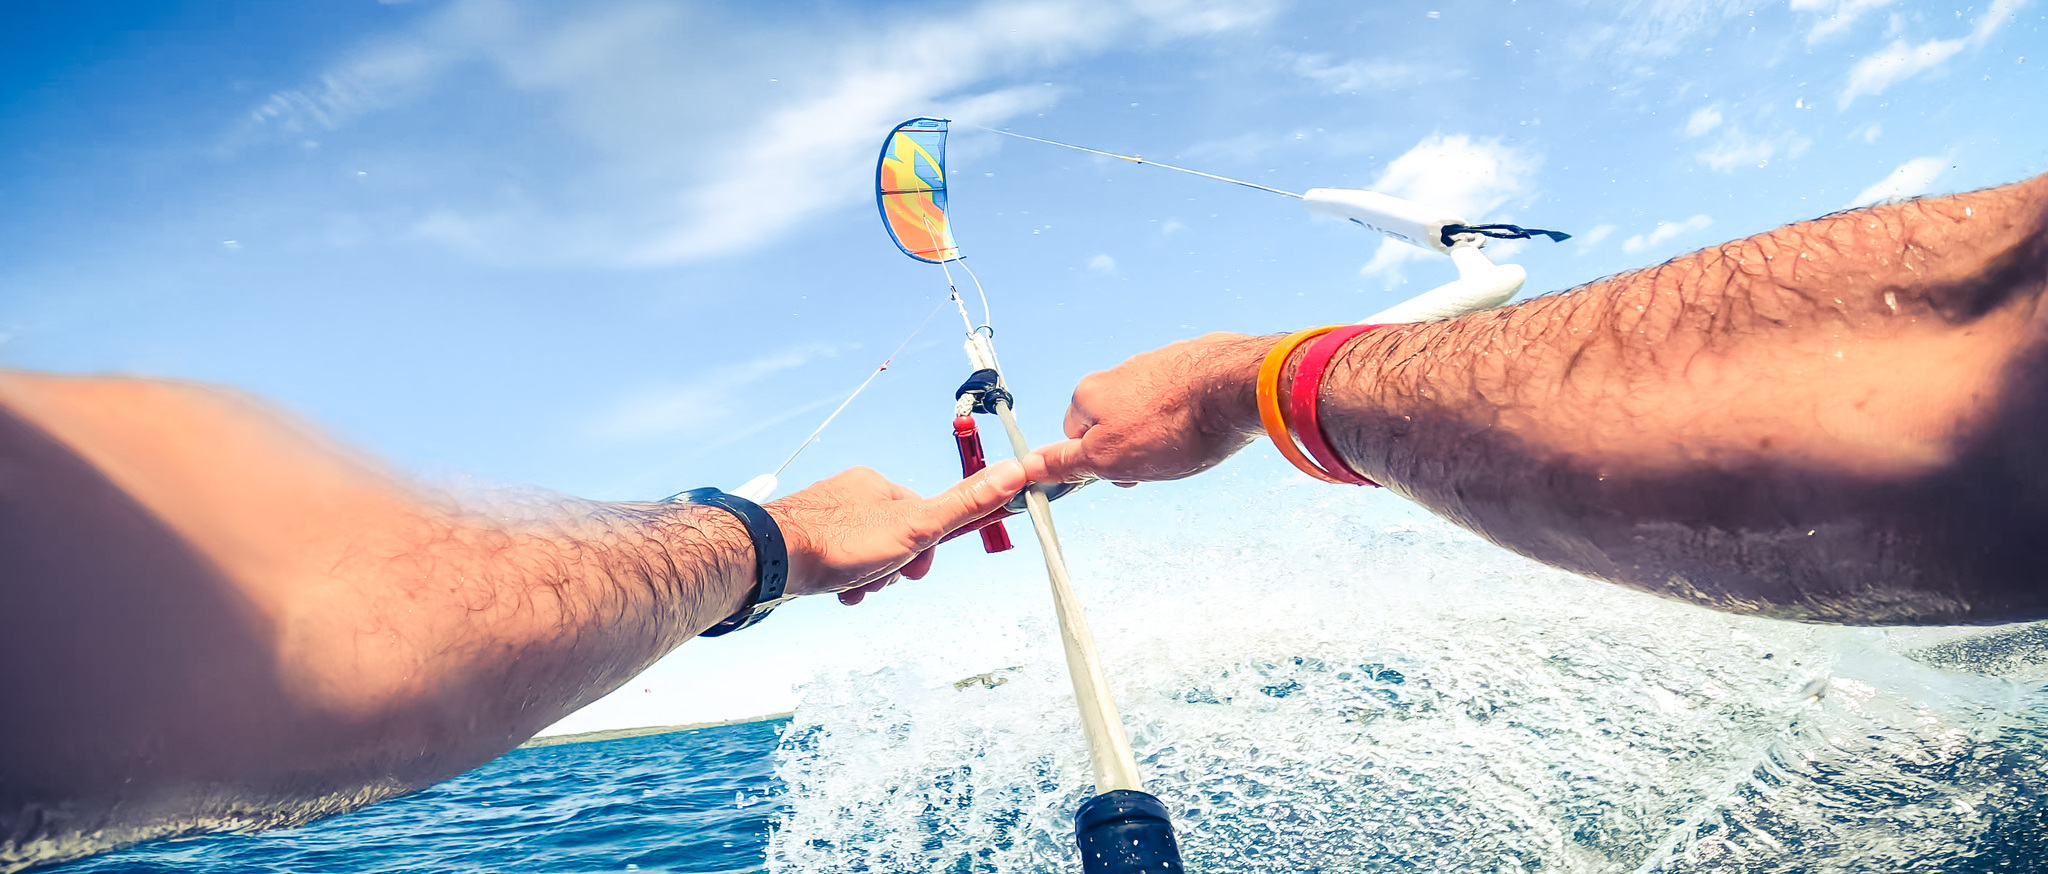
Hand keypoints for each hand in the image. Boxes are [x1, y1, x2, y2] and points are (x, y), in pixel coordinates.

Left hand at [767, 460, 1027, 604]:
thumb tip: (1015, 472)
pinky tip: (834, 591)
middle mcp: (849, 494)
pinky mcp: (800, 539)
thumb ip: (964, 505)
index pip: (921, 515)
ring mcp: (822, 517)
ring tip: (853, 589)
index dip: (926, 547)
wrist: (771, 557)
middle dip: (891, 567)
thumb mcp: (915, 527)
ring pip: (861, 554)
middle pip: (891, 537)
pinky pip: (832, 562)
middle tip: (879, 580)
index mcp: (878, 486)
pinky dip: (839, 581)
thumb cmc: (842, 541)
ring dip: (866, 578)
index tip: (917, 567)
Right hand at [1028, 332, 1275, 484]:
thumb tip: (1029, 466)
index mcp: (1089, 393)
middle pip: (1113, 423)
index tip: (1124, 476)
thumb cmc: (1172, 425)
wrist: (1237, 385)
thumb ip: (1068, 462)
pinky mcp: (1193, 362)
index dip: (1096, 464)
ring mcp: (1157, 364)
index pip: (1073, 437)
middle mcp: (1119, 372)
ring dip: (1163, 432)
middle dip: (1132, 448)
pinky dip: (1190, 414)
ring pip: (1148, 412)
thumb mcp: (1110, 458)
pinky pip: (1181, 397)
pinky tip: (1208, 425)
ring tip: (1190, 444)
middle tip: (1160, 463)